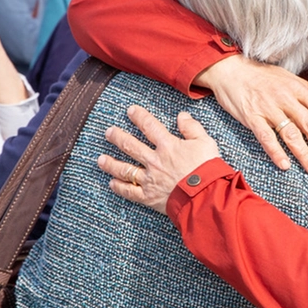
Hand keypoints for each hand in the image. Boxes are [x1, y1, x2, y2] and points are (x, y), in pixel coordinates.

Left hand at [97, 105, 220, 214]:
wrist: (205, 196)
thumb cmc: (207, 169)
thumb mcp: (205, 142)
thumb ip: (192, 128)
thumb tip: (182, 116)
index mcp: (168, 146)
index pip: (149, 126)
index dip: (139, 117)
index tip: (130, 111)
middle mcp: (154, 161)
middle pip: (131, 146)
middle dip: (117, 138)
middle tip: (108, 132)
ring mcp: (149, 179)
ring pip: (125, 169)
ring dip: (111, 163)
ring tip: (100, 159)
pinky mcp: (149, 197)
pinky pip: (130, 192)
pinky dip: (120, 187)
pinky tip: (112, 183)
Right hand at [195, 57, 307, 174]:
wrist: (229, 69)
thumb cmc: (259, 74)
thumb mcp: (287, 76)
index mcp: (296, 88)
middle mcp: (285, 98)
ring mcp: (268, 108)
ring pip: (291, 134)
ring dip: (304, 154)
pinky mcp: (251, 117)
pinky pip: (266, 138)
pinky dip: (276, 152)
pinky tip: (285, 165)